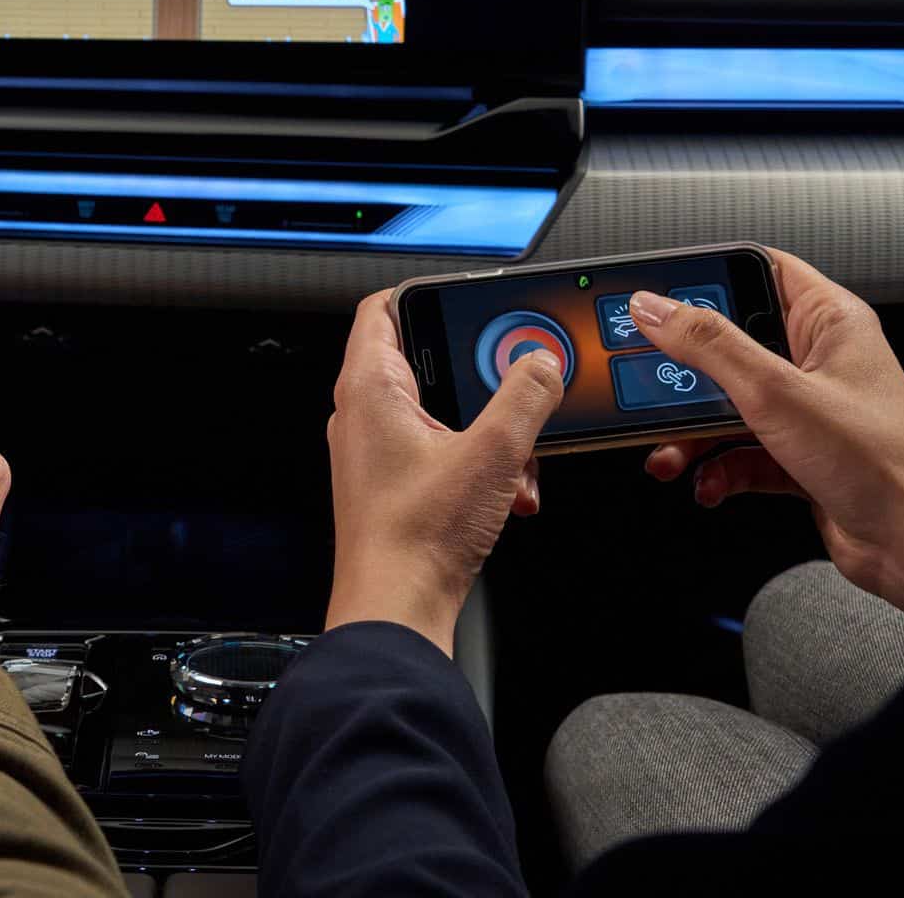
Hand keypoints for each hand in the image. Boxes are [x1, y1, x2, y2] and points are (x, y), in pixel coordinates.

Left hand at [323, 290, 564, 652]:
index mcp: (370, 388)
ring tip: (517, 463)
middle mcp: (362, 414)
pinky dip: (477, 464)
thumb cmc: (417, 537)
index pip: (382, 308)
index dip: (426, 293)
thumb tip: (541, 363)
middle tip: (516, 386)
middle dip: (479, 379)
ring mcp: (373, 451)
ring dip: (489, 432)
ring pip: (440, 414)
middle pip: (424, 361)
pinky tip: (509, 494)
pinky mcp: (390, 484)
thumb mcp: (493, 453)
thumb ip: (525, 396)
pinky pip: (440, 452)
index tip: (467, 298)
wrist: (396, 609)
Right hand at [635, 248, 903, 638]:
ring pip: (726, 405)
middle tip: (652, 382)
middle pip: (729, 346)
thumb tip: (656, 308)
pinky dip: (716, 469)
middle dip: (685, 375)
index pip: (758, 272)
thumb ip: (708, 345)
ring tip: (671, 451)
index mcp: (829, 322)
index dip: (706, 280)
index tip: (657, 298)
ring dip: (691, 433)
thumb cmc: (882, 461)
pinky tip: (709, 483)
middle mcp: (817, 361)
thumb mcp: (776, 391)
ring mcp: (806, 411)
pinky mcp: (796, 456)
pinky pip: (737, 452)